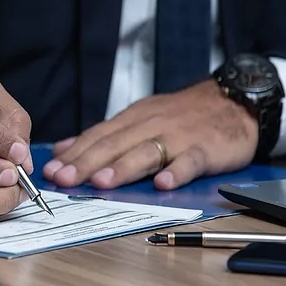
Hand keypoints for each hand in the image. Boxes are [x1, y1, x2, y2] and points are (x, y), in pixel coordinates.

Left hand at [43, 80, 257, 189]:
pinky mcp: (205, 148)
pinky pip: (189, 161)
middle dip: (87, 162)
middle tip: (65, 179)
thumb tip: (65, 149)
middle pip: (115, 144)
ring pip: (146, 152)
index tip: (51, 170)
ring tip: (102, 182)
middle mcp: (151, 125)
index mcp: (134, 119)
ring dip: (123, 167)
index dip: (74, 153)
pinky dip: (177, 172)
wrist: (234, 100)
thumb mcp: (141, 117)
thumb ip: (105, 135)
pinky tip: (163, 185)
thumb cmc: (184, 115)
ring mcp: (179, 136)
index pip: (98, 136)